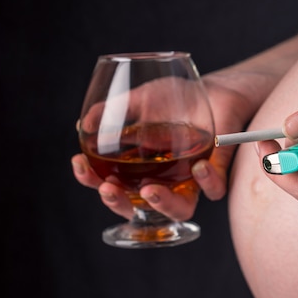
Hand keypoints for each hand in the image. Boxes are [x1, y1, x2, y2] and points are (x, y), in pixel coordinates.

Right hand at [72, 72, 253, 220]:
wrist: (214, 87)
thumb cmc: (176, 97)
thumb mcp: (140, 99)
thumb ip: (113, 111)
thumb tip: (82, 125)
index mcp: (140, 166)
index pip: (111, 182)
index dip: (91, 179)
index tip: (80, 163)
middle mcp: (164, 179)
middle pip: (138, 206)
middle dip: (118, 203)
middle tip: (108, 188)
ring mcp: (190, 180)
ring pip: (178, 210)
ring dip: (161, 204)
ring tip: (148, 190)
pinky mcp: (217, 173)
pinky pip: (214, 190)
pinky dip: (207, 182)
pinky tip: (198, 166)